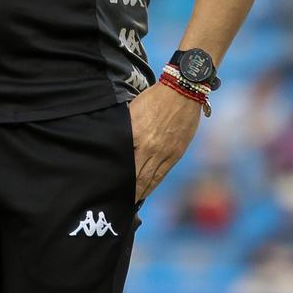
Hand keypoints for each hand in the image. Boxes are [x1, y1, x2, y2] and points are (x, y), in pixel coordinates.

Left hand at [128, 82, 202, 203]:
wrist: (181, 92)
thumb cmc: (154, 98)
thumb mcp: (133, 112)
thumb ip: (126, 131)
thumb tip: (117, 146)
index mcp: (136, 137)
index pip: (125, 165)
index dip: (119, 180)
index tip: (111, 187)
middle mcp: (150, 149)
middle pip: (138, 177)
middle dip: (129, 191)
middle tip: (119, 201)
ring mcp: (165, 153)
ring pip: (151, 179)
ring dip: (142, 191)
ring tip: (132, 200)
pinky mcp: (176, 153)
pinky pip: (163, 173)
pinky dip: (154, 183)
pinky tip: (148, 189)